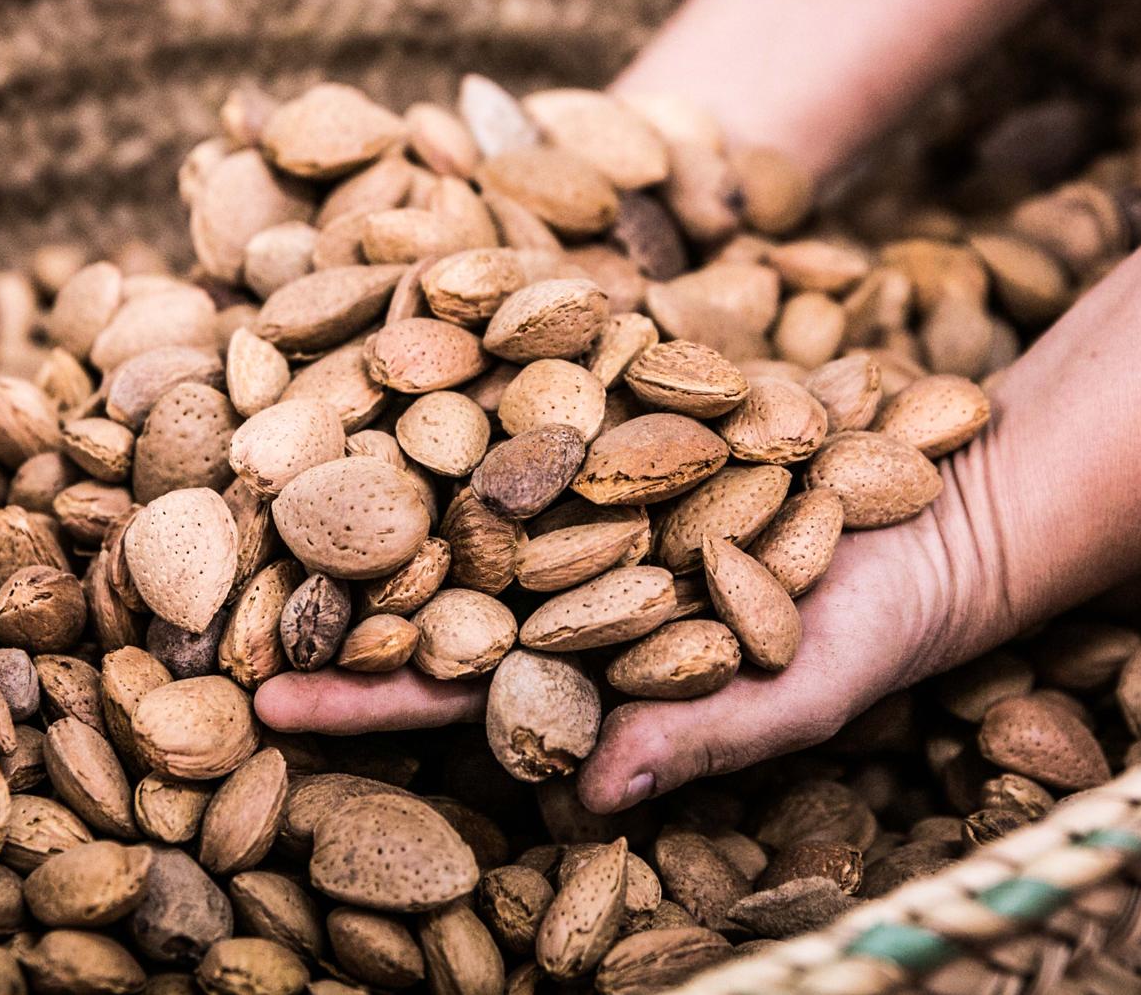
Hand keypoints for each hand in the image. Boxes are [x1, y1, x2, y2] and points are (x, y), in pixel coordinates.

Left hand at [255, 443, 1020, 812]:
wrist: (932, 503)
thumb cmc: (866, 628)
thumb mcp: (794, 692)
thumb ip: (695, 737)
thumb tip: (588, 798)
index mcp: (581, 662)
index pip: (450, 685)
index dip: (362, 689)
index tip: (267, 697)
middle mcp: (559, 573)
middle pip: (421, 577)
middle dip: (325, 578)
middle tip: (208, 572)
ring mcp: (578, 483)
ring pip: (451, 474)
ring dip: (365, 468)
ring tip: (258, 452)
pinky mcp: (613, 403)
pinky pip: (520, 384)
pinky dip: (457, 367)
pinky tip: (386, 343)